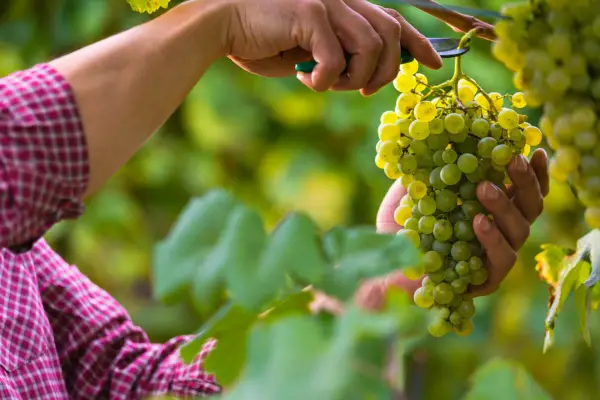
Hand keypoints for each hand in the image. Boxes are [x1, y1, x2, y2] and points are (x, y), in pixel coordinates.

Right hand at [224, 0, 442, 94]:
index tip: (435, 64)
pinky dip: (323, 81)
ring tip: (328, 85)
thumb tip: (367, 75)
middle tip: (363, 92)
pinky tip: (305, 80)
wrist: (222, 26)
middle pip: (391, 35)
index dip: (419, 42)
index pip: (393, 19)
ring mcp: (328, 1)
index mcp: (344, 4)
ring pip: (371, 47)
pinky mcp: (310, 13)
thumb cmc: (263, 42)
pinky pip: (336, 59)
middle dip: (386, 72)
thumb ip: (341, 56)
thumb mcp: (310, 52)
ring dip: (354, 79)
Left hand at [355, 149, 549, 309]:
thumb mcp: (416, 189)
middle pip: (531, 207)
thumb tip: (446, 131)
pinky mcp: (487, 280)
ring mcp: (497, 256)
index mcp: (492, 209)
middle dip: (524, 181)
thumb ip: (434, 166)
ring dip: (504, 206)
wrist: (383, 263)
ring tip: (484, 188)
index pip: (526, 190)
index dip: (535, 172)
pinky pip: (501, 259)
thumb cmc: (400, 225)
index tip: (536, 150)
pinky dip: (491, 238)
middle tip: (511, 159)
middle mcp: (501, 231)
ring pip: (519, 231)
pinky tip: (478, 221)